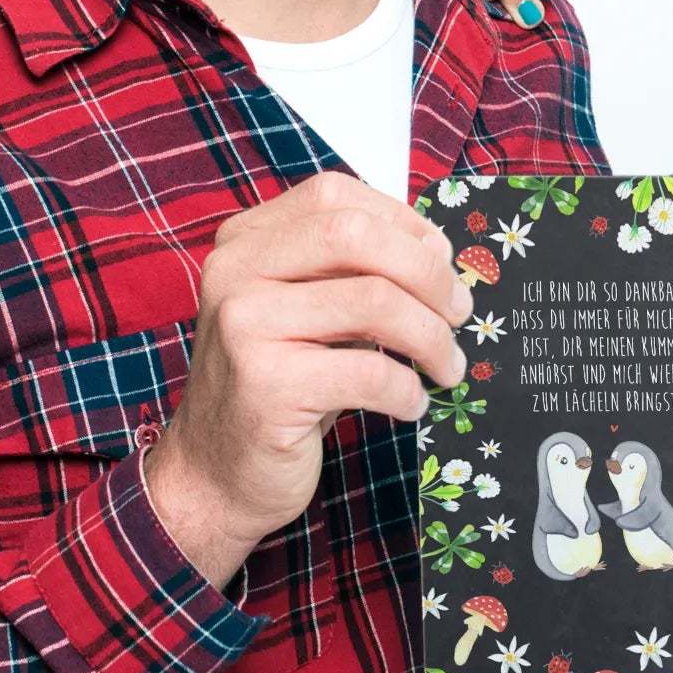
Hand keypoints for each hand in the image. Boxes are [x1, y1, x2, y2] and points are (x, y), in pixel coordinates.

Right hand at [145, 173, 471, 588]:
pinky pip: (369, 371)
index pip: (336, 197)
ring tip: (447, 366)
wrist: (213, 475)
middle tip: (459, 313)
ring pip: (374, 302)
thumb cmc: (277, 387)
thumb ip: (354, 271)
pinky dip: (408, 389)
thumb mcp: (308, 311)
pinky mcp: (266, 386)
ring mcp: (244, 326)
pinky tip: (412, 403)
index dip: (403, 222)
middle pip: (356, 236)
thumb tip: (438, 252)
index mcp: (244, 241)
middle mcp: (235, 271)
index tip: (441, 261)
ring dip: (431, 337)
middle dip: (427, 272)